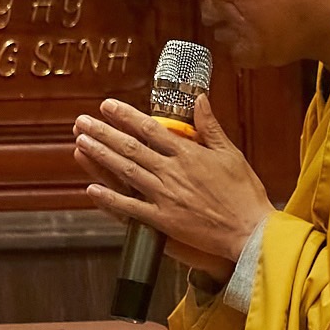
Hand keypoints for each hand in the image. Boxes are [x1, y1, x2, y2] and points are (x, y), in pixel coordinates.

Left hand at [73, 93, 272, 274]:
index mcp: (189, 153)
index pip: (149, 129)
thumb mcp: (231, 153)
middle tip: (81, 121)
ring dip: (100, 157)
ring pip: (125, 172)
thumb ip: (210, 126)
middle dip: (103, 133)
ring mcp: (164, 196)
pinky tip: (91, 189)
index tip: (107, 106)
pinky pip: (130, 208)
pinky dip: (110, 198)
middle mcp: (172, 172)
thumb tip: (199, 99)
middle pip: (130, 147)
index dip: (125, 116)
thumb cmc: (244, 193)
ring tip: (80, 143)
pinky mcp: (162, 220)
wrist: (249, 230)